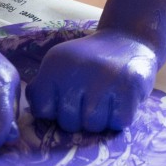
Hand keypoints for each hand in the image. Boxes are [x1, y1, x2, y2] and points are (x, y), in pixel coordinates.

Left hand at [26, 30, 157, 132]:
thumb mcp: (59, 64)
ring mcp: (104, 79)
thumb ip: (43, 87)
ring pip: (93, 125)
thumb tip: (36, 108)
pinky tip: (120, 99)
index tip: (66, 100)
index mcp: (54, 64)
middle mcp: (76, 70)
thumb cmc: (89, 61)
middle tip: (90, 99)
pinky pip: (118, 122)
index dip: (55, 111)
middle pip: (69, 123)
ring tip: (106, 99)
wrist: (128, 39)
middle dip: (79, 118)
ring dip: (101, 119)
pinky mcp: (129, 87)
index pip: (42, 109)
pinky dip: (120, 117)